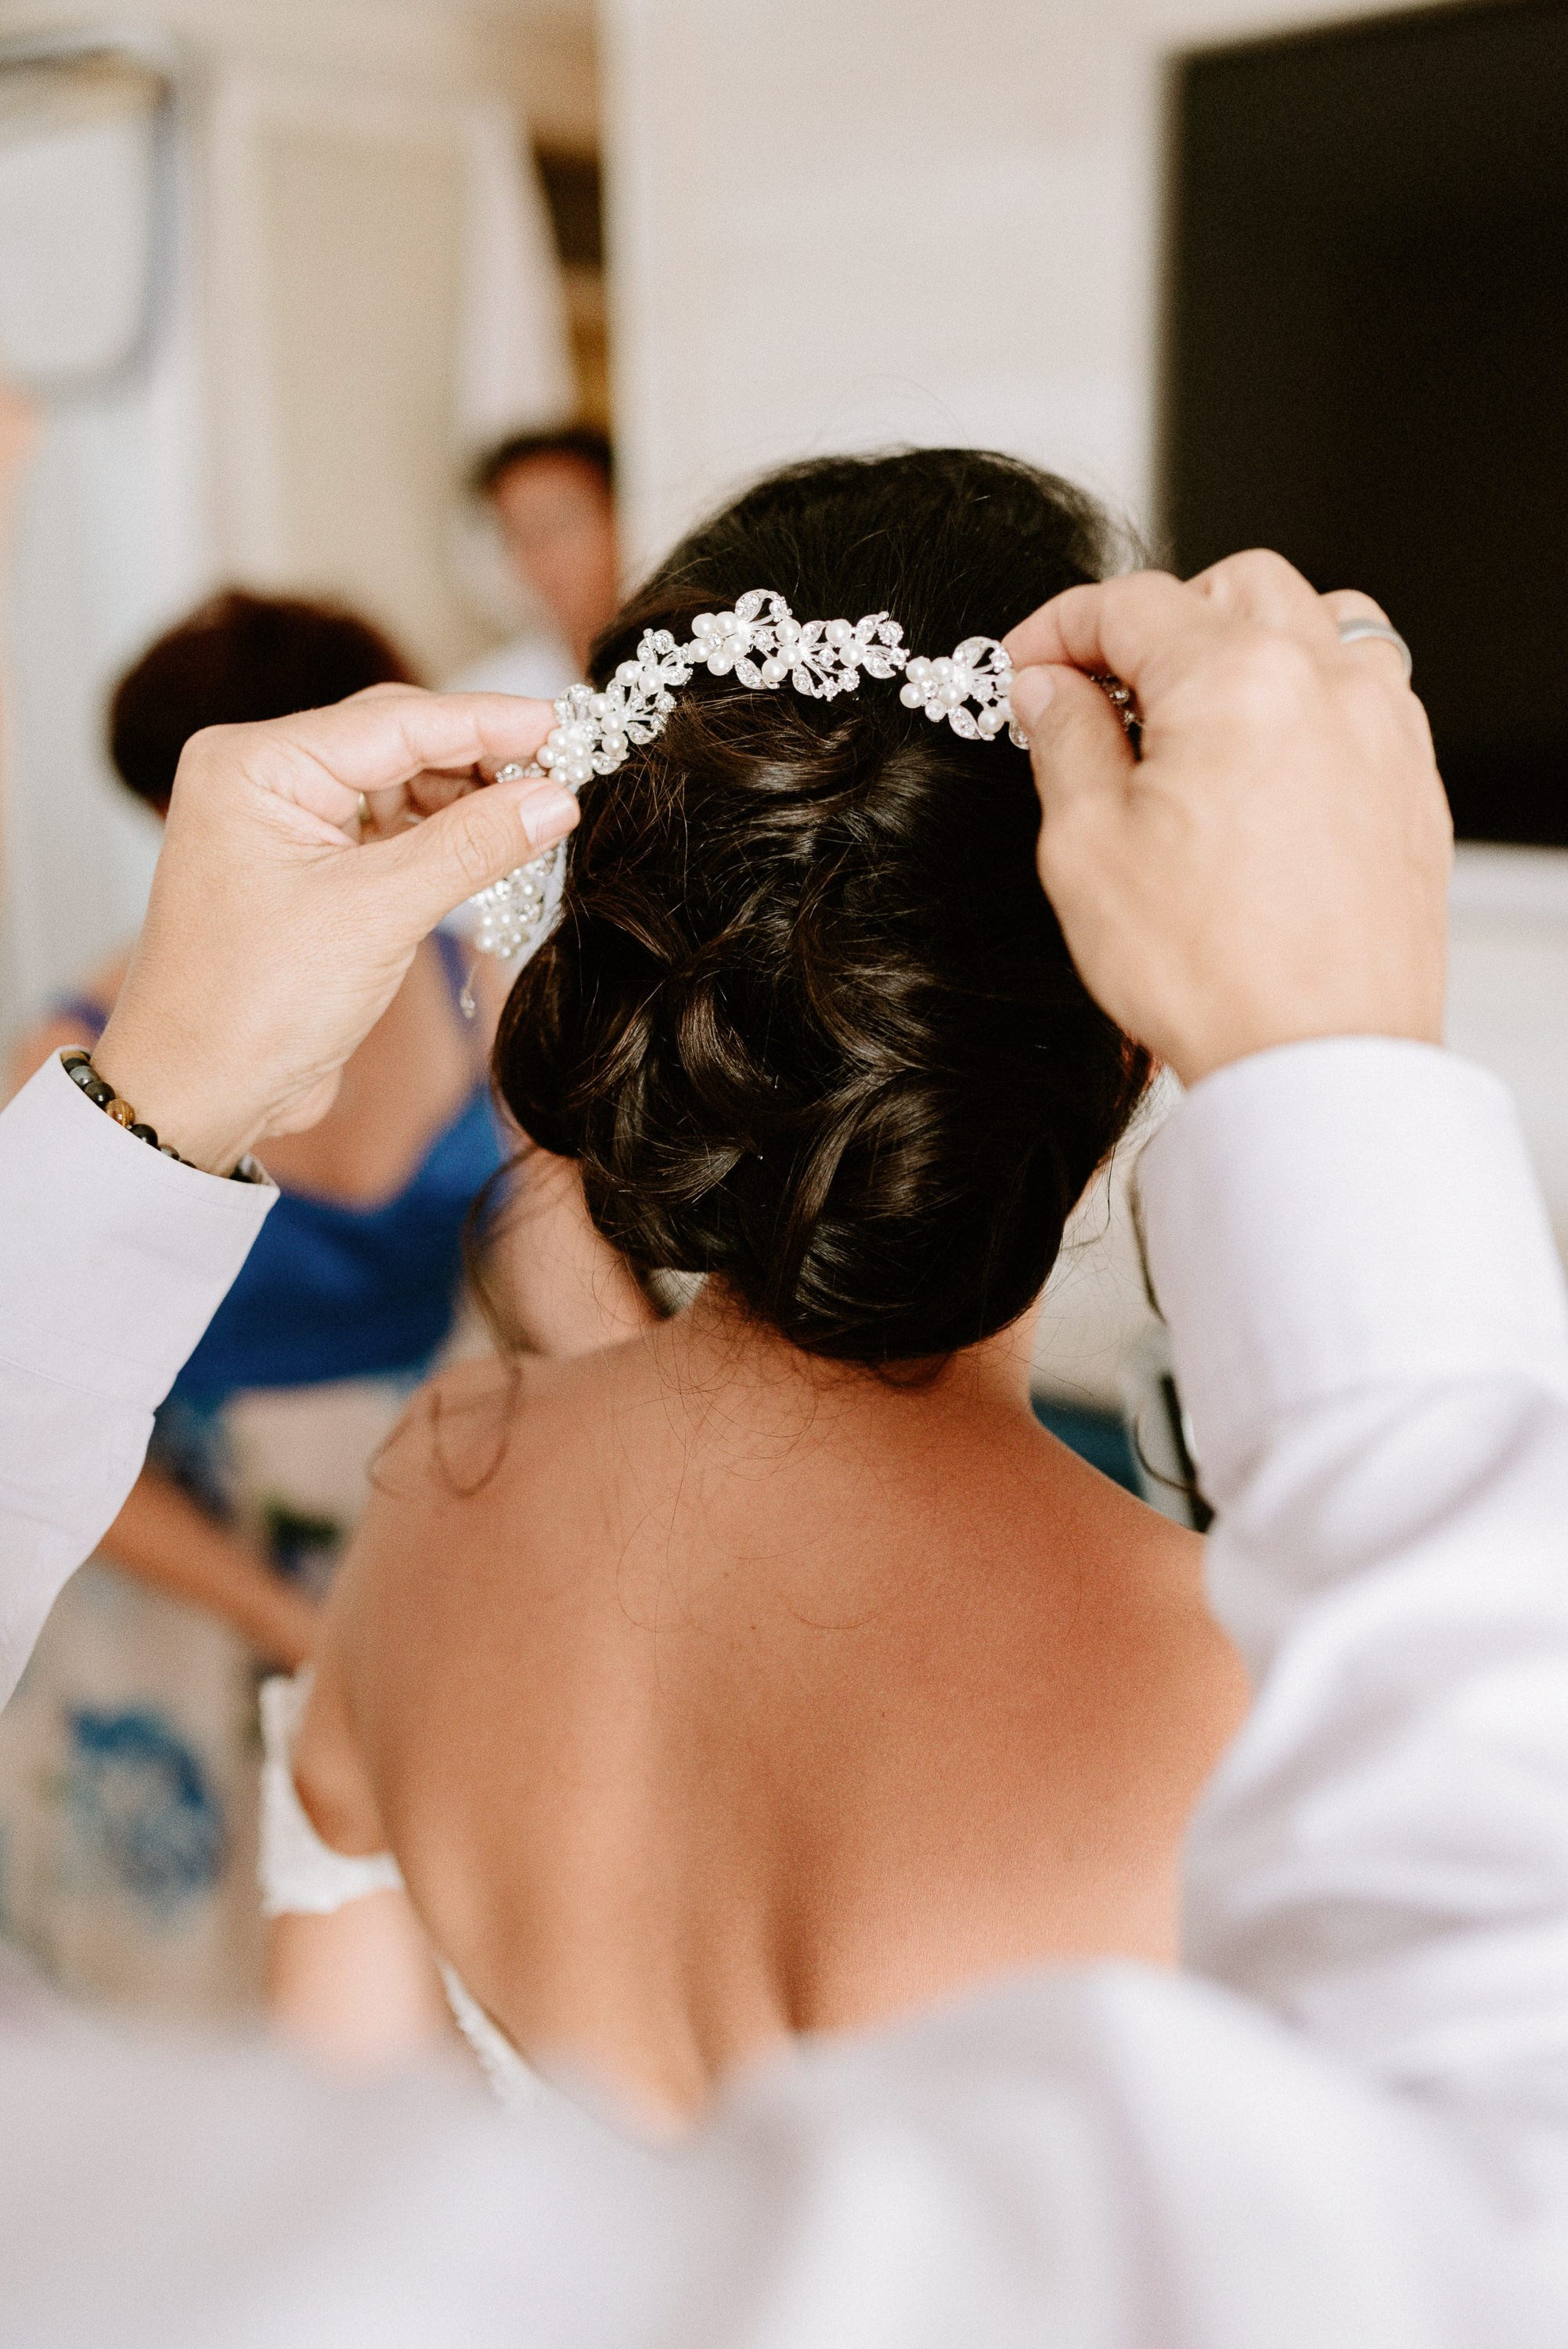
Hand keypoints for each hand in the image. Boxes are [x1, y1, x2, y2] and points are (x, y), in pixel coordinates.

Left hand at [96, 688, 577, 1170]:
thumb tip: (556, 798)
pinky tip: (494, 847)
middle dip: (484, 758)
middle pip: (399, 742)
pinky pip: (391, 831)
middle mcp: (266, 779)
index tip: (568, 726)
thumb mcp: (377, 915)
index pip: (396, 722)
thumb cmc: (252, 1006)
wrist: (200, 1094)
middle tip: (569, 770)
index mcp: (257, 766)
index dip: (490, 722)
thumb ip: (472, 847)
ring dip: (468, 800)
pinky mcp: (310, 869)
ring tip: (538, 816)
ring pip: (401, 785)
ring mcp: (286, 824)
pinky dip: (444, 838)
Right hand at [1004, 552, 1451, 1086]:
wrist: (1315, 1062)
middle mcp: (1324, 683)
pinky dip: (1307, 698)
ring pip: (1318, 622)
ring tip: (1195, 714)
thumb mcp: (1088, 847)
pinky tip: (1264, 763)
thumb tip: (1050, 688)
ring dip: (1246, 642)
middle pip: (1234, 587)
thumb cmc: (1213, 972)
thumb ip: (1065, 741)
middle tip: (1102, 691)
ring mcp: (1383, 730)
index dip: (1059, 627)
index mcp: (1235, 679)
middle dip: (1158, 621)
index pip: (1131, 603)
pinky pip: (1365, 694)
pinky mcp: (1412, 784)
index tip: (1027, 666)